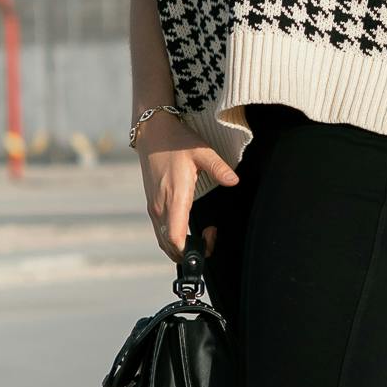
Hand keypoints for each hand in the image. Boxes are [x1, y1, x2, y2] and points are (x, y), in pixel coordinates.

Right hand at [137, 114, 238, 259]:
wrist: (152, 133)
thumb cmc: (177, 142)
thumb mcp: (202, 151)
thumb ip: (219, 168)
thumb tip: (234, 181)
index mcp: (174, 197)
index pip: (176, 239)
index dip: (193, 249)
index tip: (210, 235)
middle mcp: (160, 207)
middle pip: (170, 248)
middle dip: (191, 253)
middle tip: (210, 237)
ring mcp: (153, 208)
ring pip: (163, 243)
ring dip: (182, 248)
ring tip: (201, 235)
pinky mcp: (151, 206)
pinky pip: (160, 233)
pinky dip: (174, 239)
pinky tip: (188, 228)